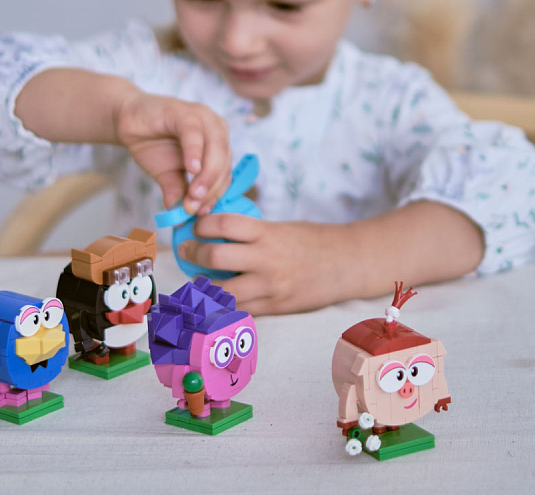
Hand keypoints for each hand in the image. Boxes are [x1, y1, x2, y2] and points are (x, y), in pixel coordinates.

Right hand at [116, 91, 231, 213]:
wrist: (128, 121)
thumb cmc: (154, 145)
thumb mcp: (168, 175)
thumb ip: (178, 192)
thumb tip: (180, 220)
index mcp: (219, 145)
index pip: (225, 174)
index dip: (215, 195)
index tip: (202, 214)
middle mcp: (217, 129)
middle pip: (224, 162)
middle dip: (211, 188)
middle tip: (195, 208)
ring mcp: (203, 117)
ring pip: (215, 148)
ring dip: (206, 174)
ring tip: (193, 195)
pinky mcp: (184, 111)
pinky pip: (194, 133)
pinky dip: (195, 152)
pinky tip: (191, 169)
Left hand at [178, 214, 351, 314]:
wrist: (347, 264)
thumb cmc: (313, 240)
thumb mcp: (281, 227)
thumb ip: (251, 233)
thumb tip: (213, 233)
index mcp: (269, 233)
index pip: (224, 225)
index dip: (202, 225)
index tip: (195, 226)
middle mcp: (267, 261)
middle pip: (215, 258)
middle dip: (193, 253)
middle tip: (187, 250)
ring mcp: (271, 288)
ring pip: (222, 292)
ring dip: (204, 285)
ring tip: (199, 277)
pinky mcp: (275, 308)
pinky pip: (240, 309)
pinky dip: (225, 303)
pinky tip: (218, 296)